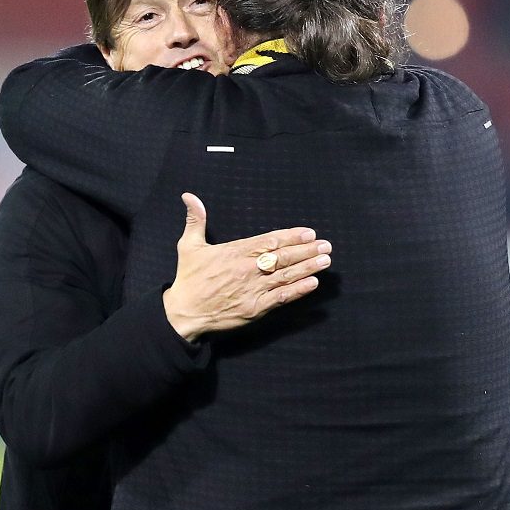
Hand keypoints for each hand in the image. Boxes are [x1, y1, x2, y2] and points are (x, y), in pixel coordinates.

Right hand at [163, 192, 331, 340]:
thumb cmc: (188, 279)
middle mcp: (248, 269)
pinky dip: (298, 290)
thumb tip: (189, 196)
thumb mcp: (188, 245)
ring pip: (286, 276)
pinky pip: (281, 298)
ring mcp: (253, 289)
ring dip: (308, 268)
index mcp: (235, 252)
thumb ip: (196, 220)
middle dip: (306, 250)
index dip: (291, 236)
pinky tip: (312, 283)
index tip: (309, 233)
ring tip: (325, 260)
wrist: (183, 313)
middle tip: (326, 245)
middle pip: (283, 257)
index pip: (269, 241)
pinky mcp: (255, 308)